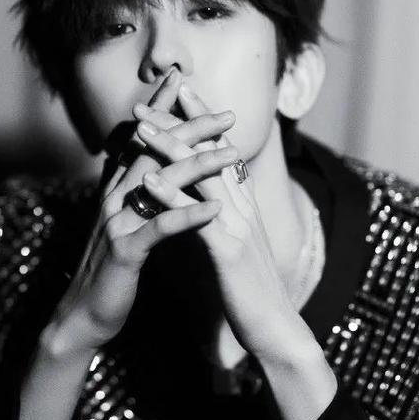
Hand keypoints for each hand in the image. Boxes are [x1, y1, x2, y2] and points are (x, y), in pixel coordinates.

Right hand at [44, 70, 237, 357]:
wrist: (84, 313)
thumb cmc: (111, 268)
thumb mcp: (124, 224)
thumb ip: (135, 194)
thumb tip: (152, 168)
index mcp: (116, 189)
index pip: (141, 139)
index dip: (159, 108)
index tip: (180, 78)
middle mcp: (114, 198)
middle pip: (154, 151)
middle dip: (191, 128)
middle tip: (227, 113)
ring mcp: (117, 222)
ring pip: (161, 183)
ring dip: (199, 165)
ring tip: (233, 153)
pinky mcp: (124, 252)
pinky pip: (160, 229)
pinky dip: (188, 216)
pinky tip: (215, 208)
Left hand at [132, 82, 316, 366]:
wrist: (277, 329)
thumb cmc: (253, 290)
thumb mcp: (240, 245)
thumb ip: (227, 217)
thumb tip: (213, 198)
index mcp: (244, 205)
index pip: (220, 151)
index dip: (201, 119)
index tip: (179, 91)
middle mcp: (243, 207)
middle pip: (209, 153)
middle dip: (179, 120)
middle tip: (150, 96)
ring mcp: (238, 226)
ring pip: (202, 176)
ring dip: (170, 147)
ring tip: (141, 125)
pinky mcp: (228, 252)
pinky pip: (197, 217)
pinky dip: (172, 197)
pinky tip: (148, 180)